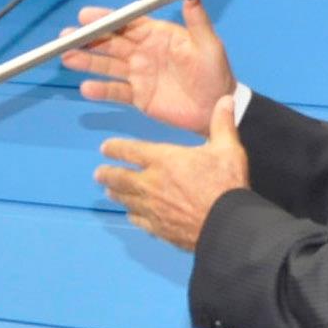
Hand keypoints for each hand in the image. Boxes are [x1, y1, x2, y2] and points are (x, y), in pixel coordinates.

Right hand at [63, 0, 236, 132]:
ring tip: (68, 58)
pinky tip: (87, 87)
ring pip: (108, 65)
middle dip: (88, 39)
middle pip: (111, 43)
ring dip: (87, 61)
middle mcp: (144, 52)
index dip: (107, 19)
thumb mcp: (209, 45)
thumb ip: (198, 21)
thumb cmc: (215, 74)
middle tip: (67, 36)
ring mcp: (139, 74)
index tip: (86, 15)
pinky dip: (101, 90)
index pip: (128, 24)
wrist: (216, 108)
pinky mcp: (139, 96)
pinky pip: (116, 91)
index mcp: (159, 36)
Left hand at [94, 97, 248, 252]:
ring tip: (109, 192)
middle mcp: (152, 183)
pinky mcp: (159, 229)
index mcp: (164, 160)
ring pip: (126, 200)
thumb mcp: (228, 149)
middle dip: (107, 174)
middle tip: (98, 174)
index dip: (115, 148)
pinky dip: (133, 215)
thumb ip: (222, 124)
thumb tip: (225, 99)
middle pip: (120, 178)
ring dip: (116, 194)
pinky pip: (139, 221)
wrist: (228, 225)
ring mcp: (153, 208)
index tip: (105, 148)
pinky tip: (131, 215)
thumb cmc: (226, 185)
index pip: (130, 151)